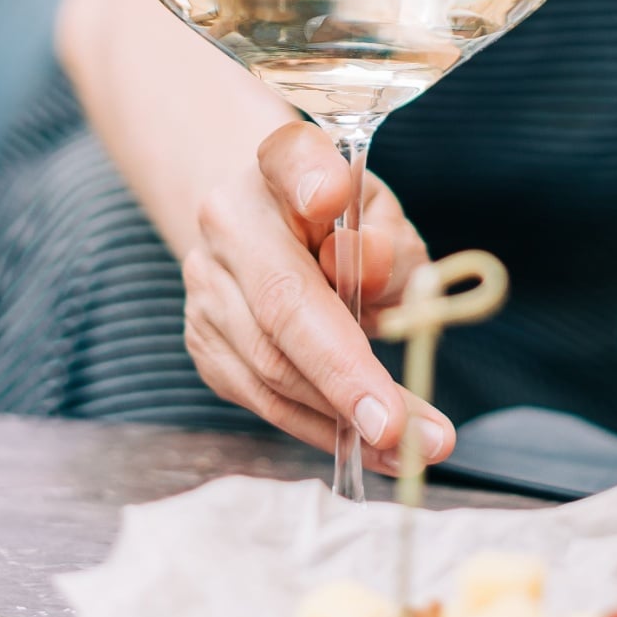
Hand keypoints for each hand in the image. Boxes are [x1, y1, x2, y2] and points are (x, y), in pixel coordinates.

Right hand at [181, 122, 453, 471]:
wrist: (262, 224)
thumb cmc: (338, 219)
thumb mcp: (379, 209)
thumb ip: (385, 237)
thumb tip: (372, 267)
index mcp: (270, 170)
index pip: (292, 168)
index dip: (316, 189)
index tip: (331, 197)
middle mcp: (221, 229)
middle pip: (281, 310)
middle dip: (346, 377)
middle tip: (407, 429)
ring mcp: (204, 293)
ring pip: (270, 370)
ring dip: (344, 419)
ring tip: (412, 447)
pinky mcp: (207, 347)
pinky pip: (265, 400)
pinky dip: (320, 428)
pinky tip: (371, 448)